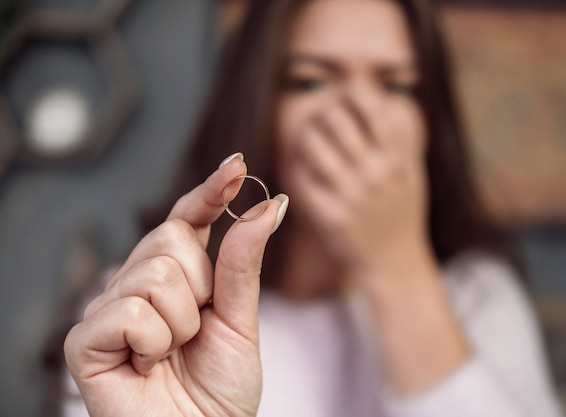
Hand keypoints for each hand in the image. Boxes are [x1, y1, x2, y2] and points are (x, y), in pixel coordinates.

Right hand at [64, 154, 287, 416]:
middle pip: (170, 239)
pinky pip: (131, 310)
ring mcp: (110, 309)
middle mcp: (138, 284)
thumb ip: (244, 262)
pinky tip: (147, 364)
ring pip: (155, 274)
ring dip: (182, 322)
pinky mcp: (86, 339)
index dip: (210, 192)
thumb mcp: (241, 319)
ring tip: (172, 353)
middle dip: (200, 288)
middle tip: (196, 330)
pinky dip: (154, 342)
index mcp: (177, 277)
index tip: (236, 166)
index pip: (187, 219)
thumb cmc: (219, 389)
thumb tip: (269, 205)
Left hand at [287, 99, 428, 276]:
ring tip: (309, 140)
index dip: (354, 92)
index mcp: (398, 160)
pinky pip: (302, 178)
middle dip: (325, 113)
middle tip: (322, 119)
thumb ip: (400, 135)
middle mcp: (376, 175)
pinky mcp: (330, 217)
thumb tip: (383, 94)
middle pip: (336, 120)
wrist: (394, 261)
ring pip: (313, 145)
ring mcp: (352, 197)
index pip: (371, 107)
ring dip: (306, 137)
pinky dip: (299, 167)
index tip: (346, 94)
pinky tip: (303, 168)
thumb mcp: (412, 172)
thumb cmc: (401, 210)